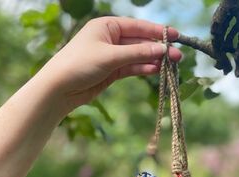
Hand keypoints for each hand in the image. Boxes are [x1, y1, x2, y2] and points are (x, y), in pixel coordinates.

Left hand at [42, 16, 181, 113]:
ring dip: (153, 60)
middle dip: (158, 49)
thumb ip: (137, 53)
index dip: (157, 31)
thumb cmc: (80, 64)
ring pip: (138, 56)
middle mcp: (111, 39)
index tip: (175, 36)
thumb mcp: (111, 56)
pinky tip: (156, 70)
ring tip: (171, 65)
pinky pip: (132, 67)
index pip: (137, 27)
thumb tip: (162, 50)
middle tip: (177, 56)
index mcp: (107, 26)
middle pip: (140, 42)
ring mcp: (112, 56)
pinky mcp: (112, 71)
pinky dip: (143, 69)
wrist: (61, 88)